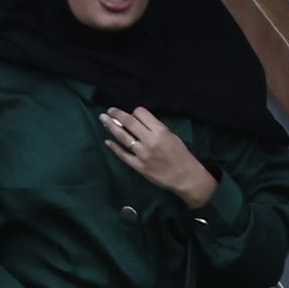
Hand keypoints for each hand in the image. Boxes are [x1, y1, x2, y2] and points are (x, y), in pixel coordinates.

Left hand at [99, 104, 215, 203]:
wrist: (185, 176)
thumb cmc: (180, 154)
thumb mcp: (171, 135)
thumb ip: (155, 128)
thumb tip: (138, 121)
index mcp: (160, 130)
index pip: (141, 114)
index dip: (134, 112)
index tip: (131, 114)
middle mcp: (149, 140)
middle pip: (129, 123)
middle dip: (117, 114)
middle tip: (109, 111)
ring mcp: (142, 154)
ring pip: (123, 137)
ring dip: (111, 127)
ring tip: (103, 120)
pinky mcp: (138, 166)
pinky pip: (123, 155)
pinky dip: (114, 147)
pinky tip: (107, 141)